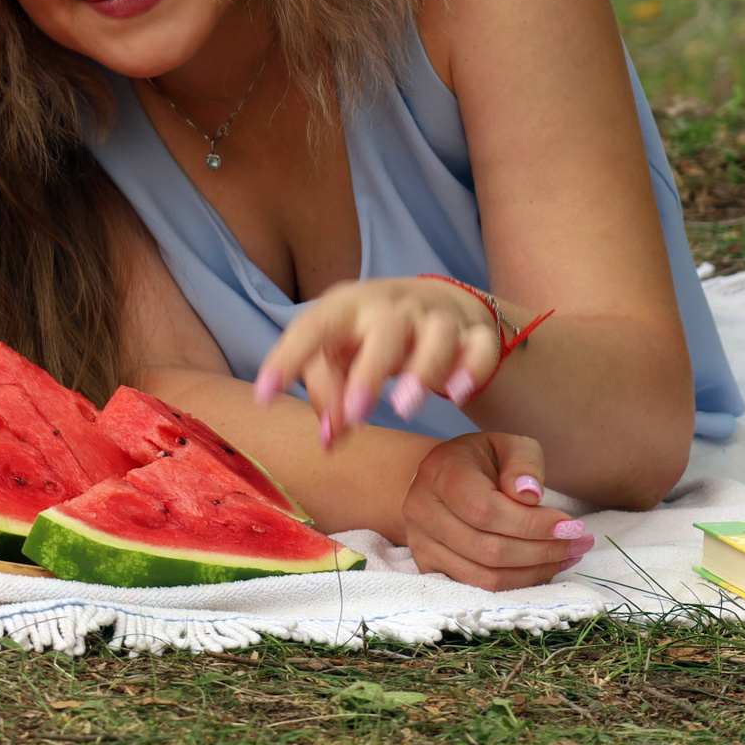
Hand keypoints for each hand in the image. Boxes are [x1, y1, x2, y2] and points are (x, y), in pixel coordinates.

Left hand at [253, 276, 500, 441]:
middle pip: (384, 328)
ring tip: (405, 408)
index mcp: (348, 307)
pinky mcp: (474, 333)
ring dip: (424, 370)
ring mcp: (437, 317)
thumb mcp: (342, 355)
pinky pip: (480, 346)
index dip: (287, 358)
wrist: (436, 303)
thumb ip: (329, 395)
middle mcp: (393, 306)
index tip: (264, 394)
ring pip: (437, 333)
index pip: (313, 325)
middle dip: (370, 371)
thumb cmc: (370, 336)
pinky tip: (460, 395)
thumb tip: (329, 441)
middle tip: (357, 413)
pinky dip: (472, 368)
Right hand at [403, 432, 591, 590]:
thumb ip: (522, 463)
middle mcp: (422, 511)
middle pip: (488, 549)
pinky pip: (479, 589)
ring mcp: (421, 544)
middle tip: (578, 543)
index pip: (485, 510)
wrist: (440, 479)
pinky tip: (542, 568)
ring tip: (566, 556)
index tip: (570, 524)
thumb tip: (530, 496)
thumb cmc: (480, 460)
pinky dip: (518, 583)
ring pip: (485, 577)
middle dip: (542, 551)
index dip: (532, 524)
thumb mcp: (507, 445)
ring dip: (535, 572)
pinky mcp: (428, 568)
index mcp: (440, 473)